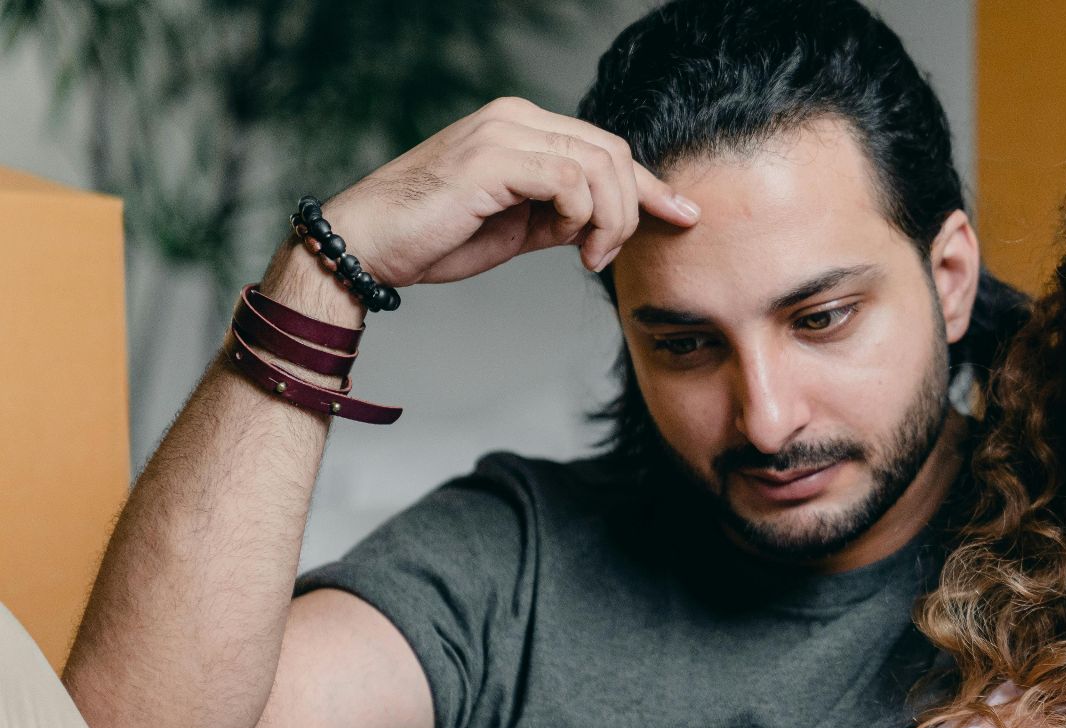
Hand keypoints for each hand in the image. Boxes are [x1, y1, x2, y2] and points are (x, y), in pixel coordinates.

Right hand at [311, 96, 698, 286]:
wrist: (368, 246)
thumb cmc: (435, 237)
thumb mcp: (516, 227)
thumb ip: (561, 215)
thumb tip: (604, 223)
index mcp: (520, 127)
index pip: (605, 146)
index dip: (650, 184)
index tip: (683, 215)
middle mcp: (514, 118)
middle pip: (613, 152)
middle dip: (634, 208)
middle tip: (607, 256)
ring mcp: (503, 134)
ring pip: (600, 166)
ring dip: (611, 220)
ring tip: (588, 256)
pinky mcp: (493, 159)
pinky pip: (572, 181)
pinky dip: (583, 217)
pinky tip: (568, 245)